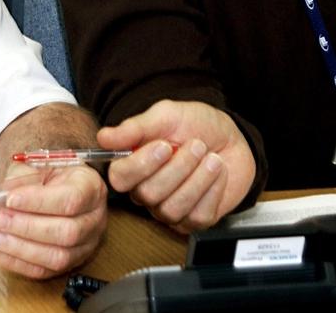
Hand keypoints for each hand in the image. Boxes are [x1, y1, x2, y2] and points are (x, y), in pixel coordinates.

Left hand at [0, 164, 106, 278]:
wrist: (53, 189)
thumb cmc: (49, 176)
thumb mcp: (37, 165)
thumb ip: (22, 176)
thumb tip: (4, 192)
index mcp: (91, 187)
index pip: (71, 199)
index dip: (39, 201)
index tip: (10, 199)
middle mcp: (94, 219)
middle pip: (67, 232)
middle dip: (27, 227)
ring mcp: (85, 245)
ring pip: (57, 256)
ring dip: (19, 248)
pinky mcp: (69, 263)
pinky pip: (44, 271)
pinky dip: (16, 263)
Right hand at [99, 99, 255, 232]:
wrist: (231, 136)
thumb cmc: (196, 125)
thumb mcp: (166, 115)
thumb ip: (135, 128)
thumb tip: (104, 137)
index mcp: (133, 165)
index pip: (119, 178)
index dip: (141, 165)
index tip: (164, 145)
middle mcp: (146, 192)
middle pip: (148, 194)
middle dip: (178, 168)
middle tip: (197, 146)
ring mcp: (170, 209)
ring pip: (172, 208)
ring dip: (198, 179)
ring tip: (212, 158)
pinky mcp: (195, 220)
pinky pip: (198, 216)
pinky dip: (213, 190)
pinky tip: (217, 173)